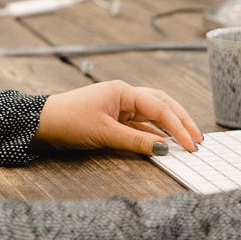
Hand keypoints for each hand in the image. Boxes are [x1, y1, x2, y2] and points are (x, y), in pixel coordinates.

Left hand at [35, 80, 202, 155]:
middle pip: (161, 105)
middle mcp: (125, 95)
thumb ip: (136, 141)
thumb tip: (164, 148)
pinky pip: (140, 125)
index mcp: (123, 91)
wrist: (43, 123)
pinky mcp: (114, 118)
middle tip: (198, 138)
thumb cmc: (70, 121)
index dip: (178, 126)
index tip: (191, 144)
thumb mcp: (104, 133)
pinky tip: (164, 143)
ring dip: (170, 126)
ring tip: (188, 140)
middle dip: (181, 120)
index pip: (159, 107)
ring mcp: (120, 106)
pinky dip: (154, 133)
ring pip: (152, 114)